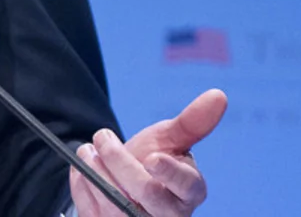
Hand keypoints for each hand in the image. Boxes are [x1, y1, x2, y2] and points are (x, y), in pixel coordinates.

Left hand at [68, 89, 226, 216]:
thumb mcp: (169, 139)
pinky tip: (81, 173)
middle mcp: (170, 214)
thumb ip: (192, 122)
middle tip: (101, 137)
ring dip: (95, 175)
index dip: (170, 172)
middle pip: (145, 193)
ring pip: (116, 207)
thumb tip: (218, 94)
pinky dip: (83, 191)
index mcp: (189, 191)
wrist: (125, 183)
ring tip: (86, 152)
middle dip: (119, 163)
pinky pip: (93, 215)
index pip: (186, 185)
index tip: (151, 157)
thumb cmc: (153, 159)